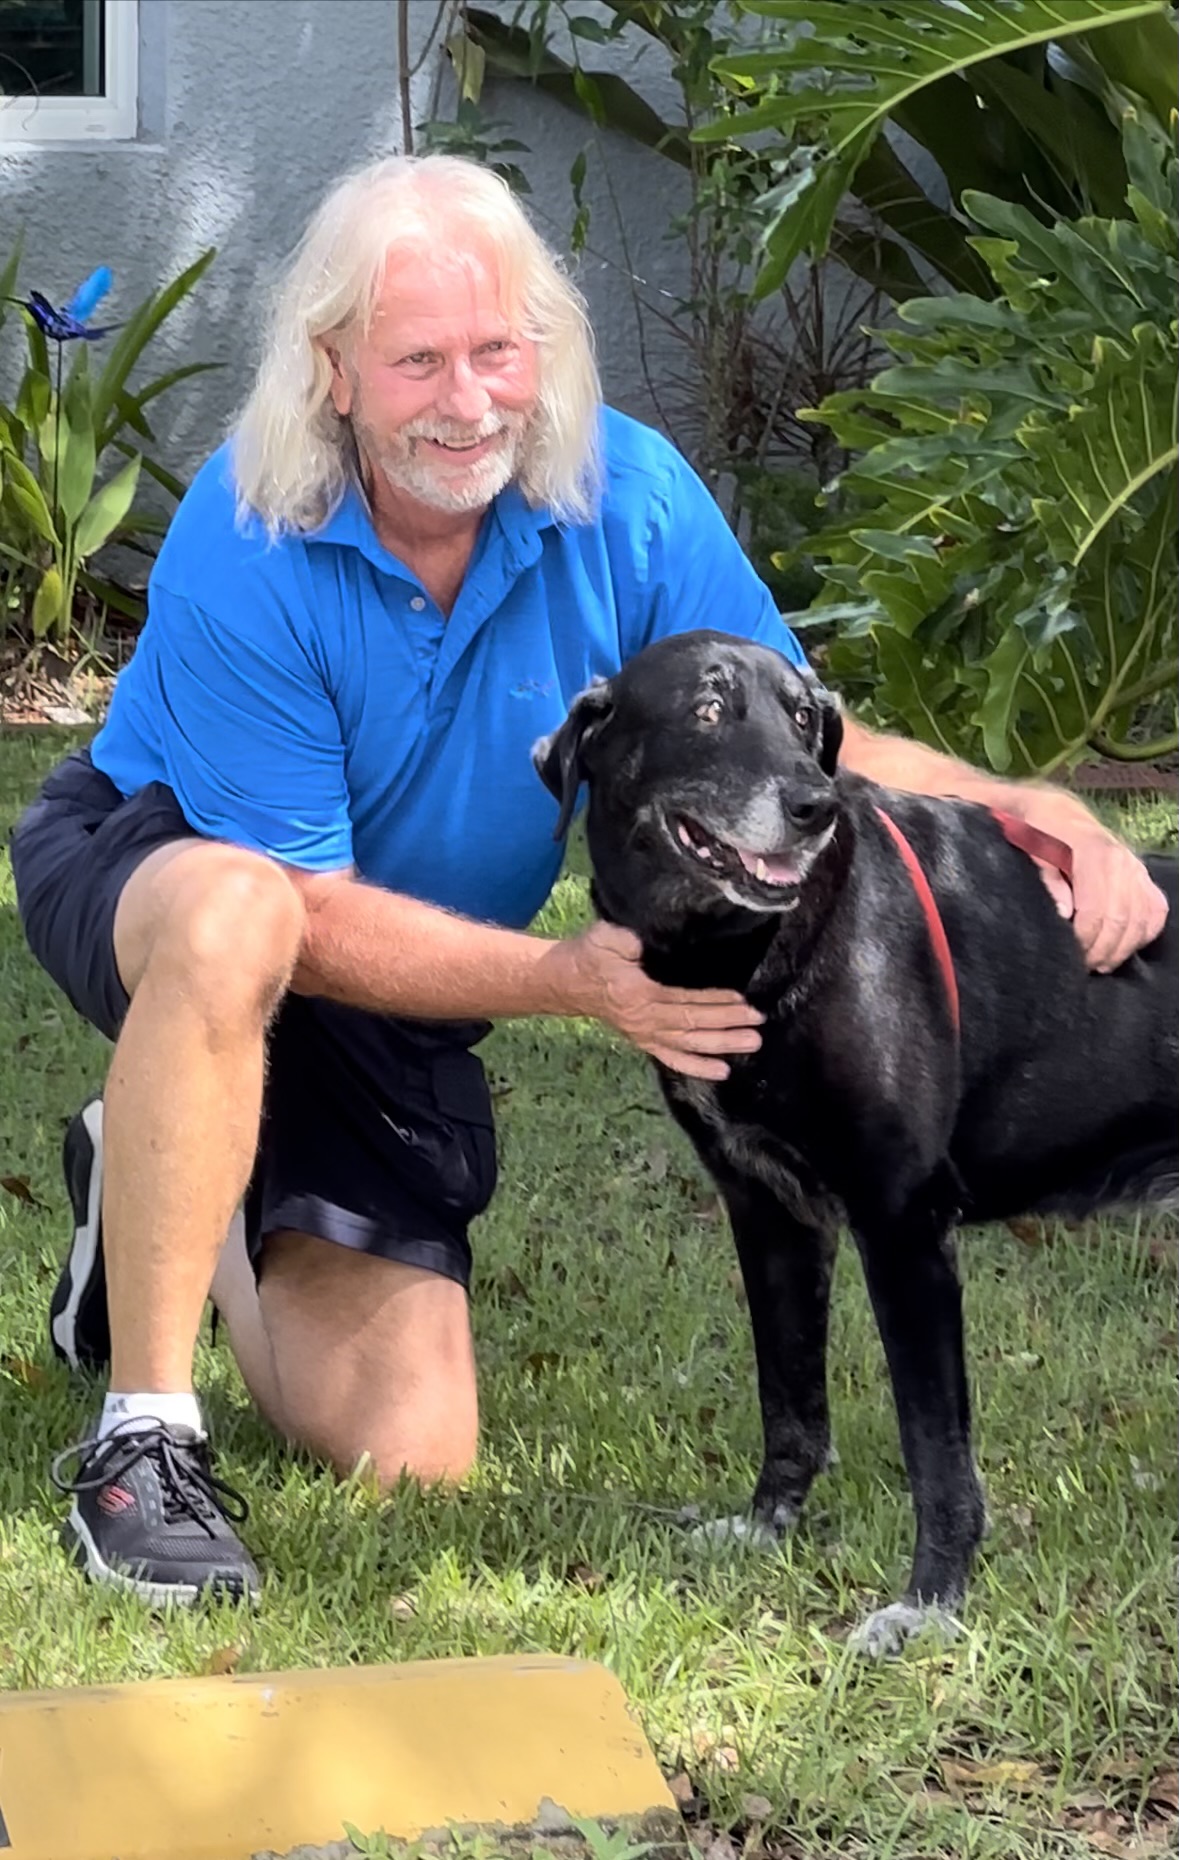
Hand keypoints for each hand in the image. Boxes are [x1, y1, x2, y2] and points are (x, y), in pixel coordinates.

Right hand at [552, 921, 763, 1079]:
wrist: (566, 981)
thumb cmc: (589, 955)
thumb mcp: (604, 938)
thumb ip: (625, 941)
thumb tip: (643, 945)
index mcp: (637, 996)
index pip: (683, 1001)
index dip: (714, 1002)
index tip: (742, 1000)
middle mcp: (643, 1021)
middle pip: (692, 1026)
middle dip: (727, 1025)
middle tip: (757, 1024)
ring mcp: (644, 1035)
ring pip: (688, 1044)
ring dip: (721, 1045)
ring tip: (752, 1043)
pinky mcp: (644, 1041)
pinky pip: (673, 1059)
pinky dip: (697, 1066)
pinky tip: (722, 1071)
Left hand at [1025, 798, 1167, 972]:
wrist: (1052, 809)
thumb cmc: (1032, 829)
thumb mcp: (1025, 845)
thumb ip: (1045, 876)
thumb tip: (1064, 913)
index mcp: (1092, 849)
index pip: (1097, 907)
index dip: (1085, 938)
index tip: (1070, 954)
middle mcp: (1121, 857)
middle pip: (1122, 918)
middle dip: (1102, 949)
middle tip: (1082, 966)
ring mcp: (1134, 865)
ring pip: (1142, 918)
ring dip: (1123, 947)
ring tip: (1100, 963)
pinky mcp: (1141, 873)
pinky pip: (1156, 909)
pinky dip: (1144, 932)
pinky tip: (1123, 947)